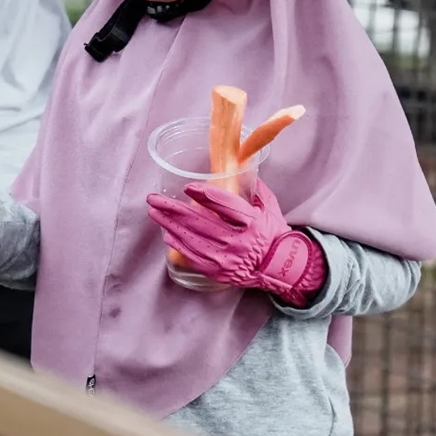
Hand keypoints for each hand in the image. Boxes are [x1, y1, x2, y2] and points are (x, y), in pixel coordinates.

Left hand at [145, 178, 326, 305]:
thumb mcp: (269, 208)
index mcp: (252, 222)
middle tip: (153, 198)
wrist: (281, 269)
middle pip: (200, 222)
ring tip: (154, 212)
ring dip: (169, 224)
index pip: (226, 206)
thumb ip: (254, 188)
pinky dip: (178, 244)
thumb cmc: (274, 234)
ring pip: (192, 239)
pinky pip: (193, 256)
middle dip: (172, 209)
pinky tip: (167, 234)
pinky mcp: (218, 271)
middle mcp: (238, 240)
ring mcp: (226, 258)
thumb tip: (239, 164)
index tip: (187, 187)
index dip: (205, 195)